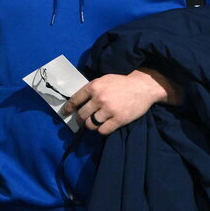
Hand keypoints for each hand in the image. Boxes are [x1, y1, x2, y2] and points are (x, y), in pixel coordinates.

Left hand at [62, 68, 181, 134]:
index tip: (65, 113)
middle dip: (80, 119)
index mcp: (95, 86)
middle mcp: (100, 98)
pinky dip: (101, 130)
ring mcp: (109, 110)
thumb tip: (79, 102)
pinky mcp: (119, 119)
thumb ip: (92, 89)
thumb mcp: (105, 80)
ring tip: (95, 123)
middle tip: (83, 120)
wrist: (143, 87)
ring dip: (91, 125)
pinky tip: (105, 125)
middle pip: (82, 115)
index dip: (68, 108)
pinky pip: (102, 130)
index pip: (75, 100)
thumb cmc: (123, 83)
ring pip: (91, 124)